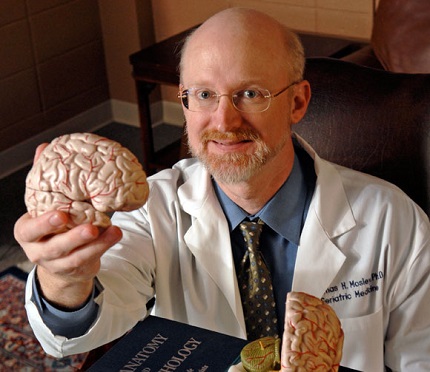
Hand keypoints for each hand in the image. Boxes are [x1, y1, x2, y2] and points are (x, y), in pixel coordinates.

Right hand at [14, 143, 122, 307]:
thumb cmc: (52, 225)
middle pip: (53, 247)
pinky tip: (115, 234)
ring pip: (75, 256)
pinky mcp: (75, 269)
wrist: (57, 260)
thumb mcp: (45, 205)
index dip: (43, 224)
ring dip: (96, 243)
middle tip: (90, 228)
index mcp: (28, 232)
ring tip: (113, 228)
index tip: (60, 214)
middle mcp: (38, 250)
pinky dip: (104, 246)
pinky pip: (90, 259)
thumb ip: (45, 179)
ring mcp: (57, 263)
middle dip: (72, 238)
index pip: (30, 229)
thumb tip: (45, 147)